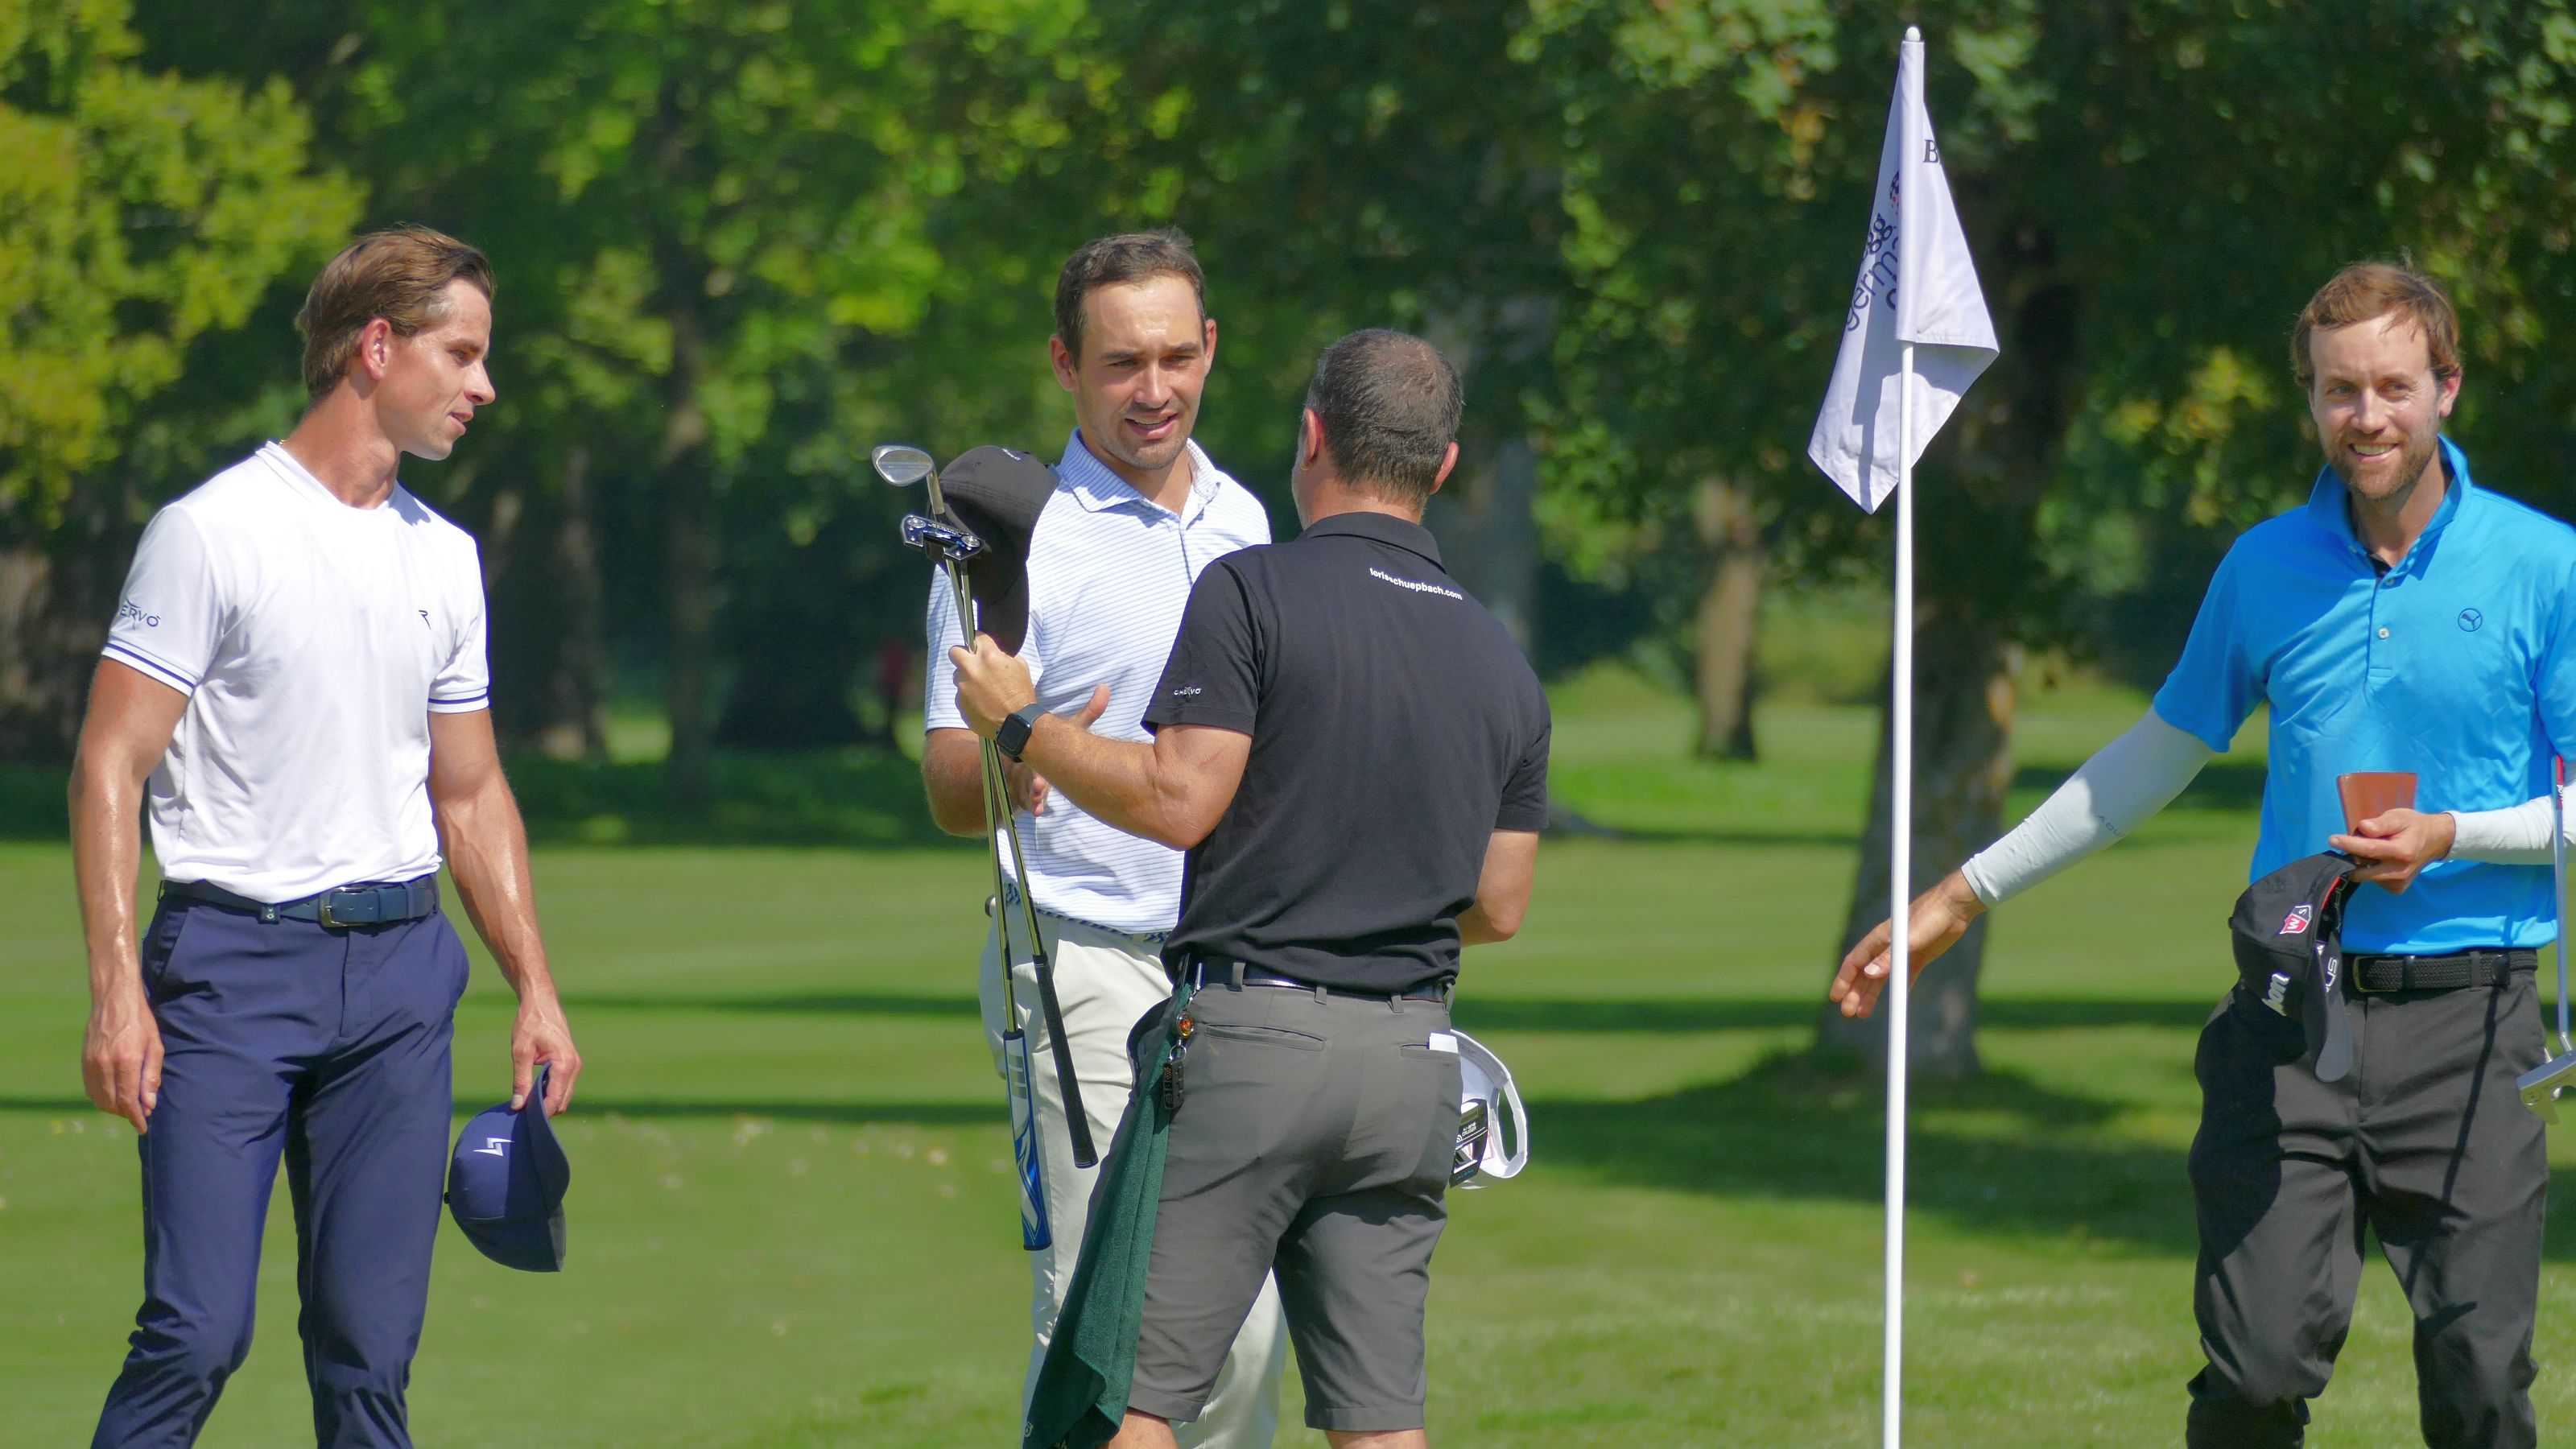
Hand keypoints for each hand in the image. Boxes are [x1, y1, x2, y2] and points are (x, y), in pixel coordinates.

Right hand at [83, 977, 162, 1132]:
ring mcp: (91, 1063)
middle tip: (140, 1113)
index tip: (143, 1127)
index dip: (135, 1117)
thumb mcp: (155, 1046)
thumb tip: (149, 1104)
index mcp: (125, 1061)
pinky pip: (90, 1088)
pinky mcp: (84, 1061)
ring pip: (98, 1099)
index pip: (128, 1101)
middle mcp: (104, 1065)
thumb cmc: (141, 1021)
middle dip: (126, 1114)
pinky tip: (115, 1093)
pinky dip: (101, 1097)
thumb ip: (151, 1076)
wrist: (114, 999)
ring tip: (129, 1105)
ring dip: (113, 1107)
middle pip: (111, 1104)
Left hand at [511, 990, 580, 1114]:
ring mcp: (574, 1065)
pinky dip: (550, 1092)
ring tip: (525, 1101)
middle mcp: (574, 1066)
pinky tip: (533, 1090)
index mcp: (565, 1064)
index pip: (555, 1099)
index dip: (540, 1113)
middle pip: (562, 1101)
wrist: (541, 1002)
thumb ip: (521, 1080)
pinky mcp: (570, 1063)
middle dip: (544, 1110)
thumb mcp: (521, 1052)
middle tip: (521, 1111)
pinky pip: (562, 1086)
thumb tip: (518, 1105)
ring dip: (547, 1101)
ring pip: (563, 1095)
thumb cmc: (530, 1023)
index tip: (522, 1118)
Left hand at [949, 633, 1036, 737]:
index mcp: (988, 656)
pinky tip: (982, 704)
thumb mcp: (1020, 666)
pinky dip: (968, 698)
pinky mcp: (960, 703)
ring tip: (981, 690)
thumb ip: (1003, 655)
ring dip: (966, 679)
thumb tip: (995, 653)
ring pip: (957, 676)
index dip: (979, 641)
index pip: (976, 637)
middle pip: (954, 652)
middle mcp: (972, 669)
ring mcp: (963, 687)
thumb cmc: (1022, 694)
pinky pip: (960, 695)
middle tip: (971, 663)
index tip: (981, 647)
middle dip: (961, 655)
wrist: (1017, 723)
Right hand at [1003, 686, 1110, 812]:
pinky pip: (1029, 804)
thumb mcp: (1071, 728)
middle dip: (1035, 779)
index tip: (1045, 758)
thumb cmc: (1055, 743)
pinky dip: (1033, 807)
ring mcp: (1029, 781)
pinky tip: (1039, 812)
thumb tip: (1106, 687)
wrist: (1027, 757)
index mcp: (1044, 748)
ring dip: (1033, 795)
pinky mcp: (1029, 796)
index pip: (1042, 750)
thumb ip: (1090, 712)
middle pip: (1032, 772)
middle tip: (1039, 785)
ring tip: (1039, 801)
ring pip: (1028, 789)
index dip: (1040, 750)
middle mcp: (1034, 763)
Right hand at [1829, 870, 1987, 1018]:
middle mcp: (1887, 947)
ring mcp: (1902, 953)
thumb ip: (1889, 957)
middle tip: (1847, 1013)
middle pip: (1864, 974)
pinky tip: (1895, 1001)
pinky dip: (1898, 989)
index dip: (1843, 980)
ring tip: (1863, 1014)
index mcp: (1879, 939)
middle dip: (1854, 993)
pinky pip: (1904, 977)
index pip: (1854, 962)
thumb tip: (1868, 974)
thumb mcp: (1909, 938)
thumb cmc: (1930, 916)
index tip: (1835, 997)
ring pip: (1881, 978)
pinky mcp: (1918, 957)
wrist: (1954, 906)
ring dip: (1870, 995)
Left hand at [2331, 807, 2454, 894]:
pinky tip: (2382, 861)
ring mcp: (2399, 883)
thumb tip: (2363, 828)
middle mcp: (2400, 871)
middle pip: (2362, 869)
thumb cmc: (2413, 826)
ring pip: (2365, 875)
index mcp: (2403, 852)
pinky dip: (2371, 870)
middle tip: (2359, 842)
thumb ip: (2381, 824)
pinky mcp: (2397, 889)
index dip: (2349, 845)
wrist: (2436, 841)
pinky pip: (2373, 880)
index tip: (2332, 840)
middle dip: (2354, 857)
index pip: (2370, 850)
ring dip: (2363, 864)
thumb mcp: (2399, 817)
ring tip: (2377, 850)